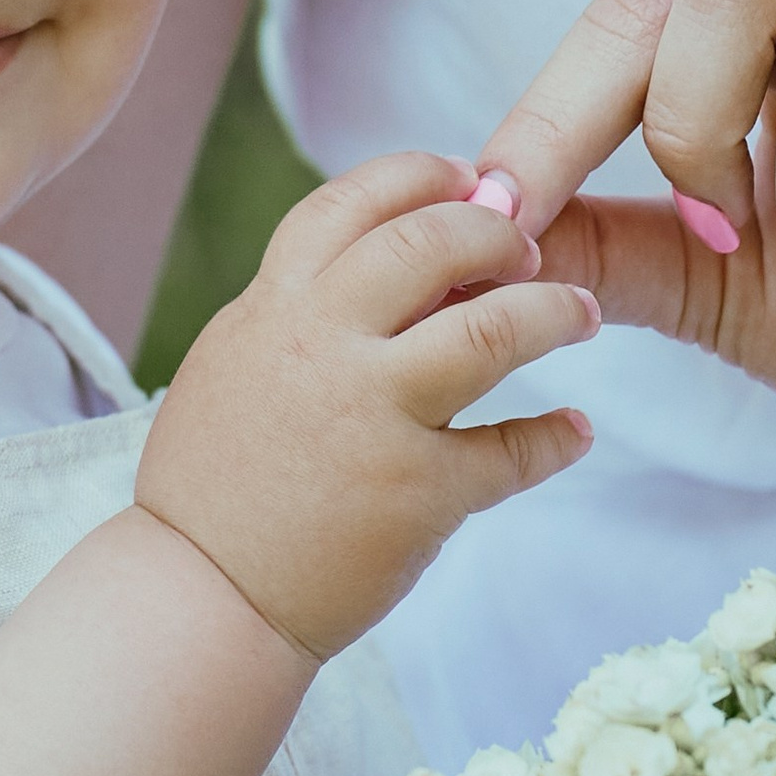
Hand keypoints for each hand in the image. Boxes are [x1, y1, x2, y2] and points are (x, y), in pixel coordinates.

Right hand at [138, 151, 598, 656]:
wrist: (197, 598)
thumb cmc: (212, 488)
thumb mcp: (232, 366)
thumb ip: (295, 311)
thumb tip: (369, 264)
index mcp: (273, 309)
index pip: (353, 203)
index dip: (420, 178)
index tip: (467, 177)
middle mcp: (323, 347)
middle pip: (433, 243)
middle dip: (498, 232)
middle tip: (528, 249)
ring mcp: (373, 419)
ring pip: (493, 328)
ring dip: (554, 310)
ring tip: (579, 314)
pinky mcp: (417, 494)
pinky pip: (511, 451)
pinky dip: (554, 439)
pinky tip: (572, 433)